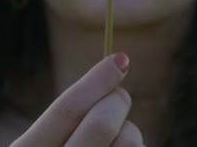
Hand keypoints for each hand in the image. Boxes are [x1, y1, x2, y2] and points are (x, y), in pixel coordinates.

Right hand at [11, 53, 143, 145]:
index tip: (121, 59)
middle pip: (101, 122)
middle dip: (116, 101)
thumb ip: (69, 122)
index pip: (66, 109)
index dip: (96, 79)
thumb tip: (117, 73)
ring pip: (129, 142)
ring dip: (130, 134)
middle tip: (120, 97)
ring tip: (116, 142)